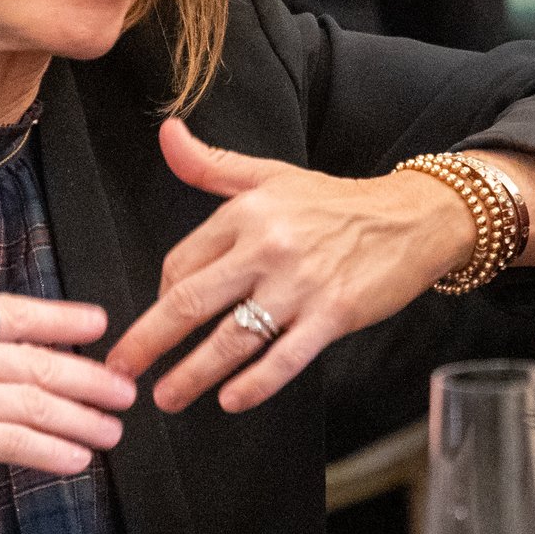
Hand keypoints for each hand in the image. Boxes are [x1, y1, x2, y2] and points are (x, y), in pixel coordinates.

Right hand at [0, 264, 133, 471]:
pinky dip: (49, 452)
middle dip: (85, 379)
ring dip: (79, 421)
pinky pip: (12, 446)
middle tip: (122, 391)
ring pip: (32, 406)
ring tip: (111, 433)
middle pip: (34, 364)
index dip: (59, 319)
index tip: (98, 325)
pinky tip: (76, 461)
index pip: (10, 312)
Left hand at [107, 120, 476, 414]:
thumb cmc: (337, 202)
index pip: (182, 263)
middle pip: (191, 303)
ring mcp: (300, 284)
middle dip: (149, 344)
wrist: (412, 219)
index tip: (159, 323)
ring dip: (193, 375)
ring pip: (232, 339)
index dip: (161, 298)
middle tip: (121, 372)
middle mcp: (267, 247)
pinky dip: (254, 384)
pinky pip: (283, 358)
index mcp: (246, 213)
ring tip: (168, 398)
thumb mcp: (271, 175)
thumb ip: (211, 164)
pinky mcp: (333, 314)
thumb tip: (166, 133)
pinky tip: (231, 400)